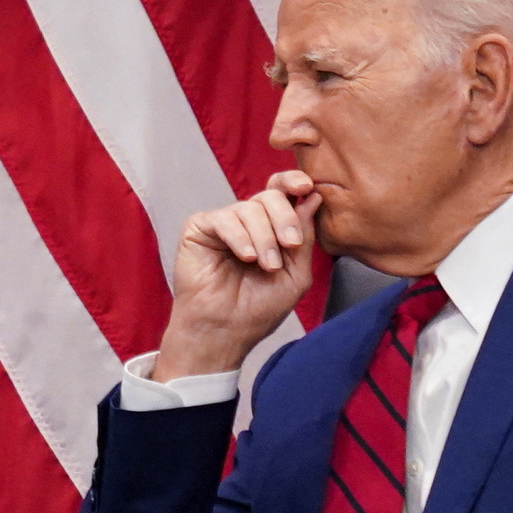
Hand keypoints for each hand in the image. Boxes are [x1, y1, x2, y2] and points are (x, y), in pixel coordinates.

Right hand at [150, 170, 319, 378]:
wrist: (225, 331)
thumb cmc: (258, 309)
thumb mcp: (295, 274)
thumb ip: (304, 237)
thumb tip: (313, 197)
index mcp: (270, 228)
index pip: (282, 192)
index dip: (293, 182)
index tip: (307, 187)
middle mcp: (247, 221)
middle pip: (269, 195)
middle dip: (285, 218)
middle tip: (290, 245)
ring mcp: (222, 224)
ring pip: (249, 208)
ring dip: (264, 238)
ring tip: (265, 265)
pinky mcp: (199, 229)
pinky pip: (223, 219)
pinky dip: (239, 237)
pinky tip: (245, 257)